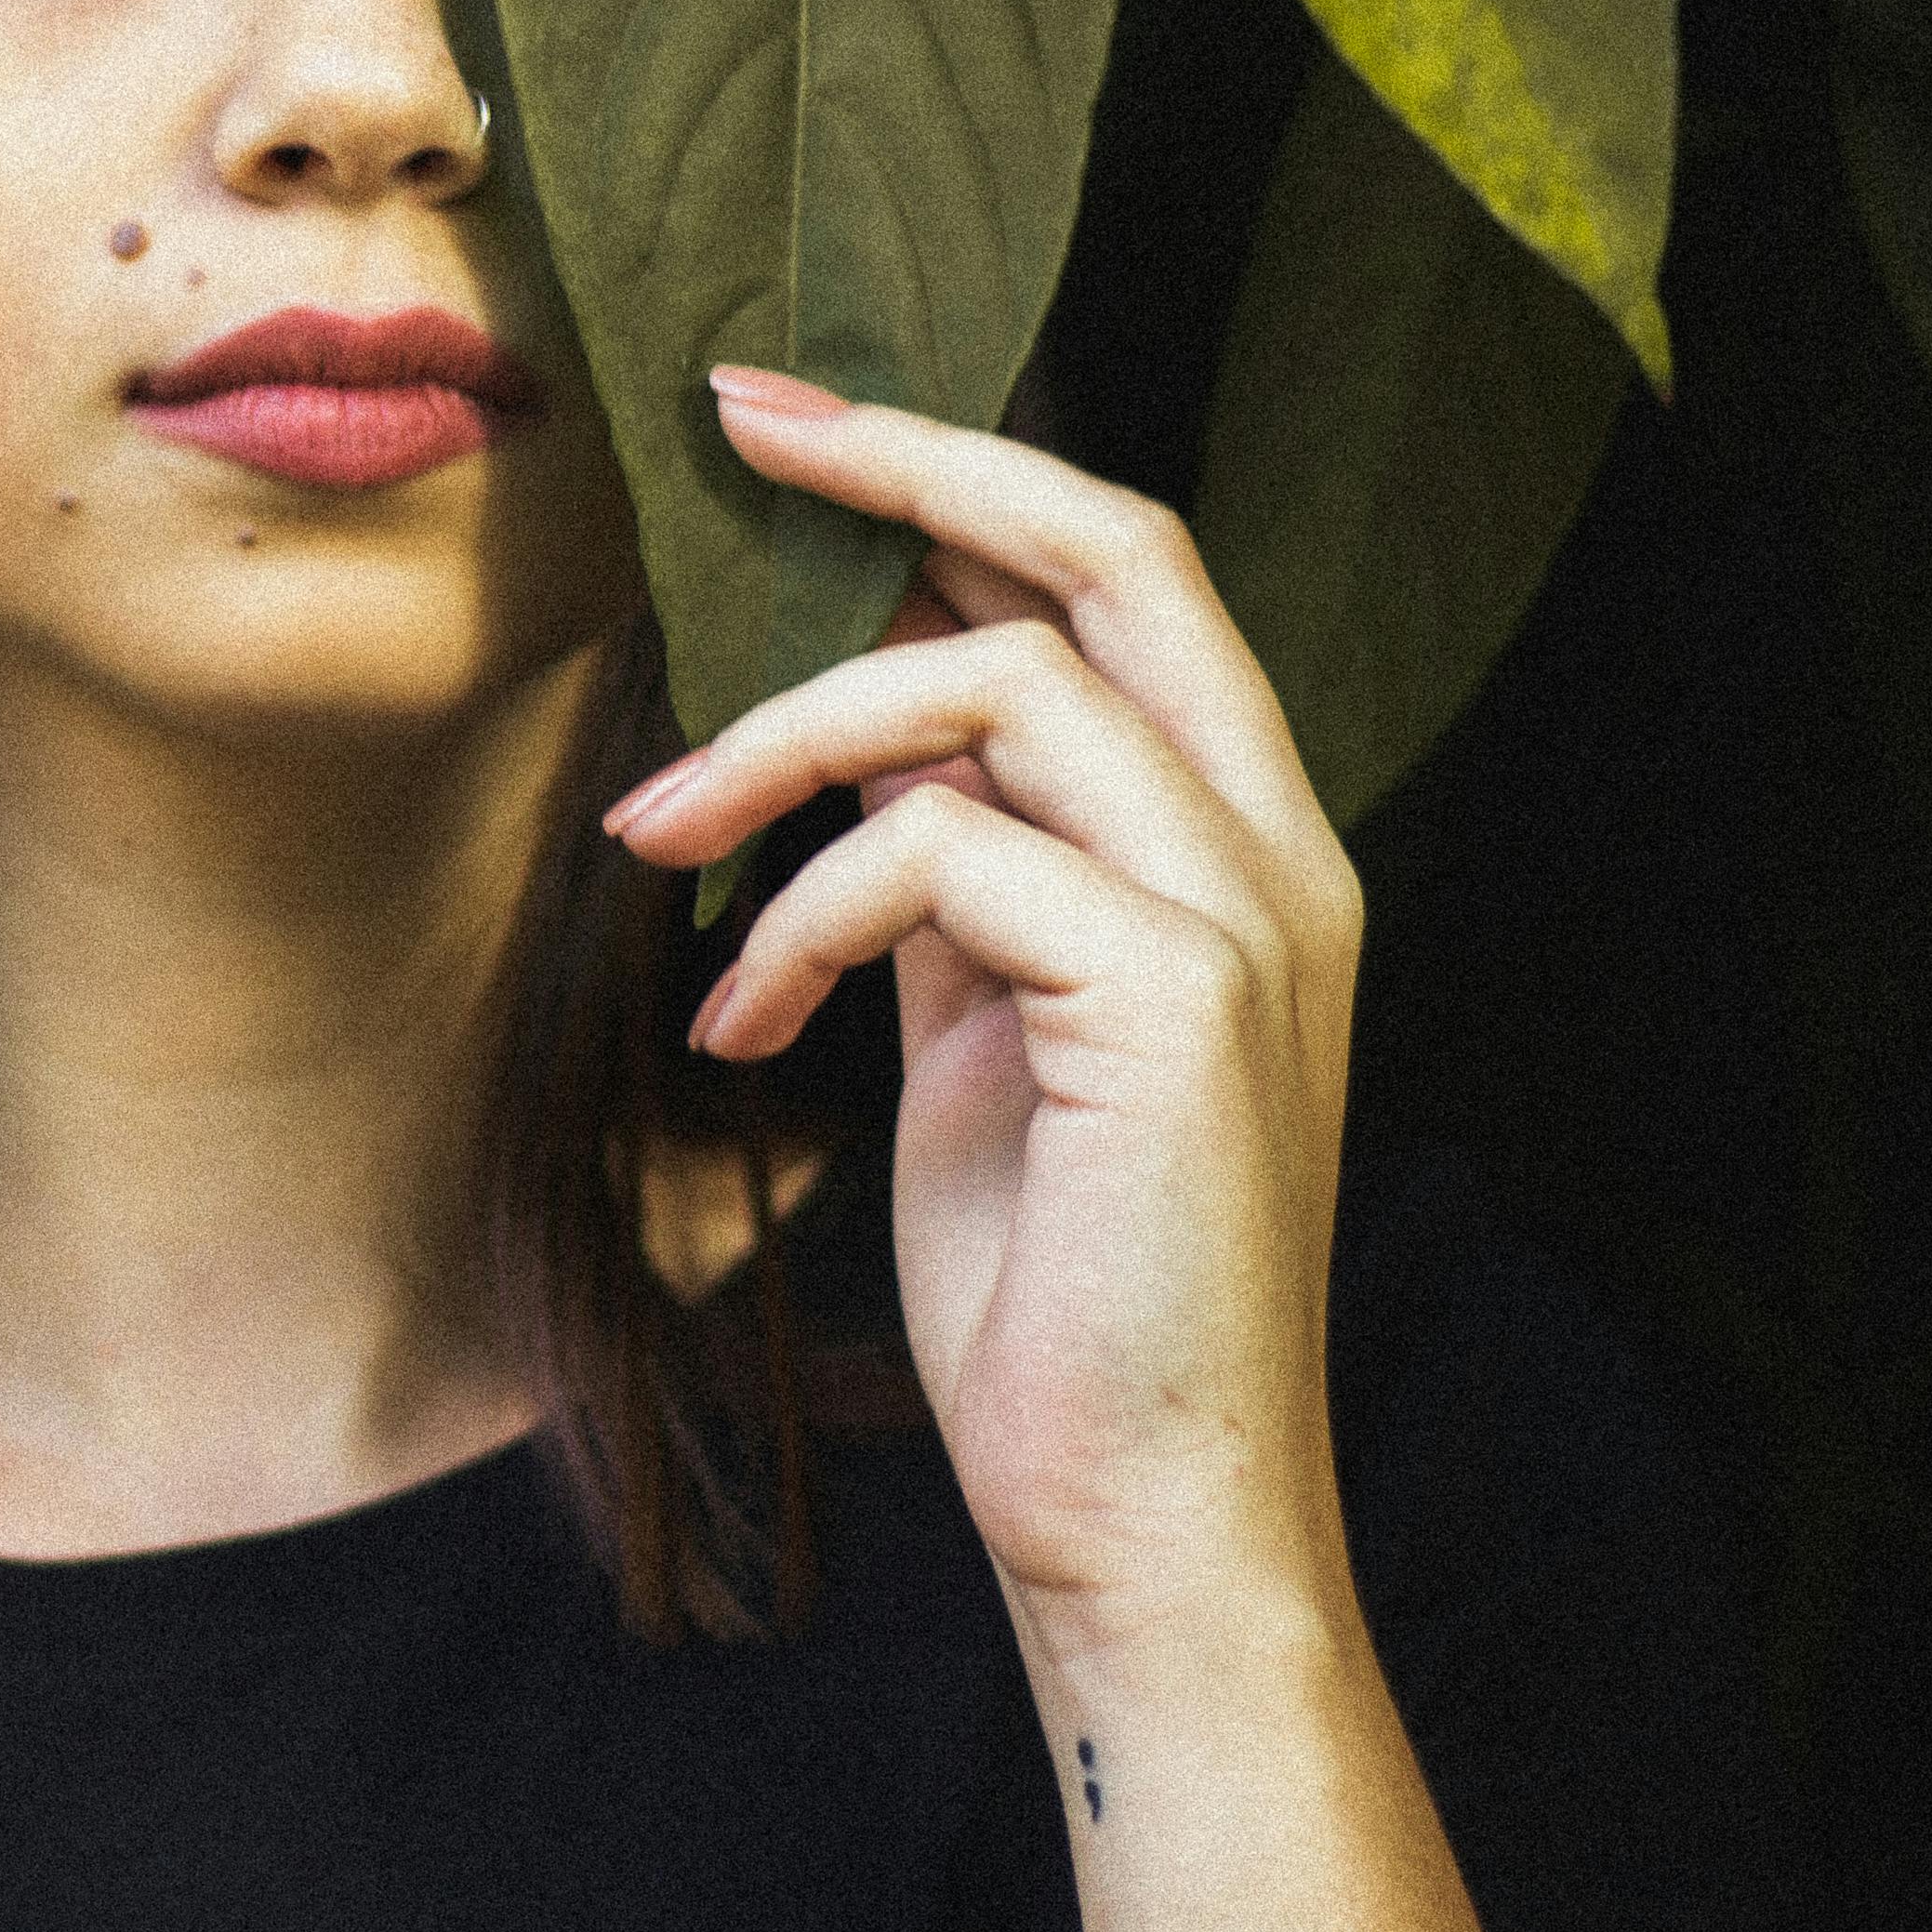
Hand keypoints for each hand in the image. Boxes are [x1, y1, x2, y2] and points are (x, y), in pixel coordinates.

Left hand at [605, 368, 1365, 1648]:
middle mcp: (1277, 851)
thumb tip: (857, 729)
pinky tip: (741, 1023)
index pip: (1123, 578)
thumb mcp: (987, 1026)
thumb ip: (958, 868)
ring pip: (993, 689)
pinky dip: (807, 914)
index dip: (960, 474)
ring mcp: (1246, 916)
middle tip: (732, 426)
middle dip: (914, 462)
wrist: (1141, 1511)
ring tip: (654, 841)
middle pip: (1114, 548)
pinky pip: (944, 852)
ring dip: (781, 741)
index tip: (787, 420)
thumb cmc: (1055, 1282)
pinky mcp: (1181, 996)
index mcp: (1244, 843)